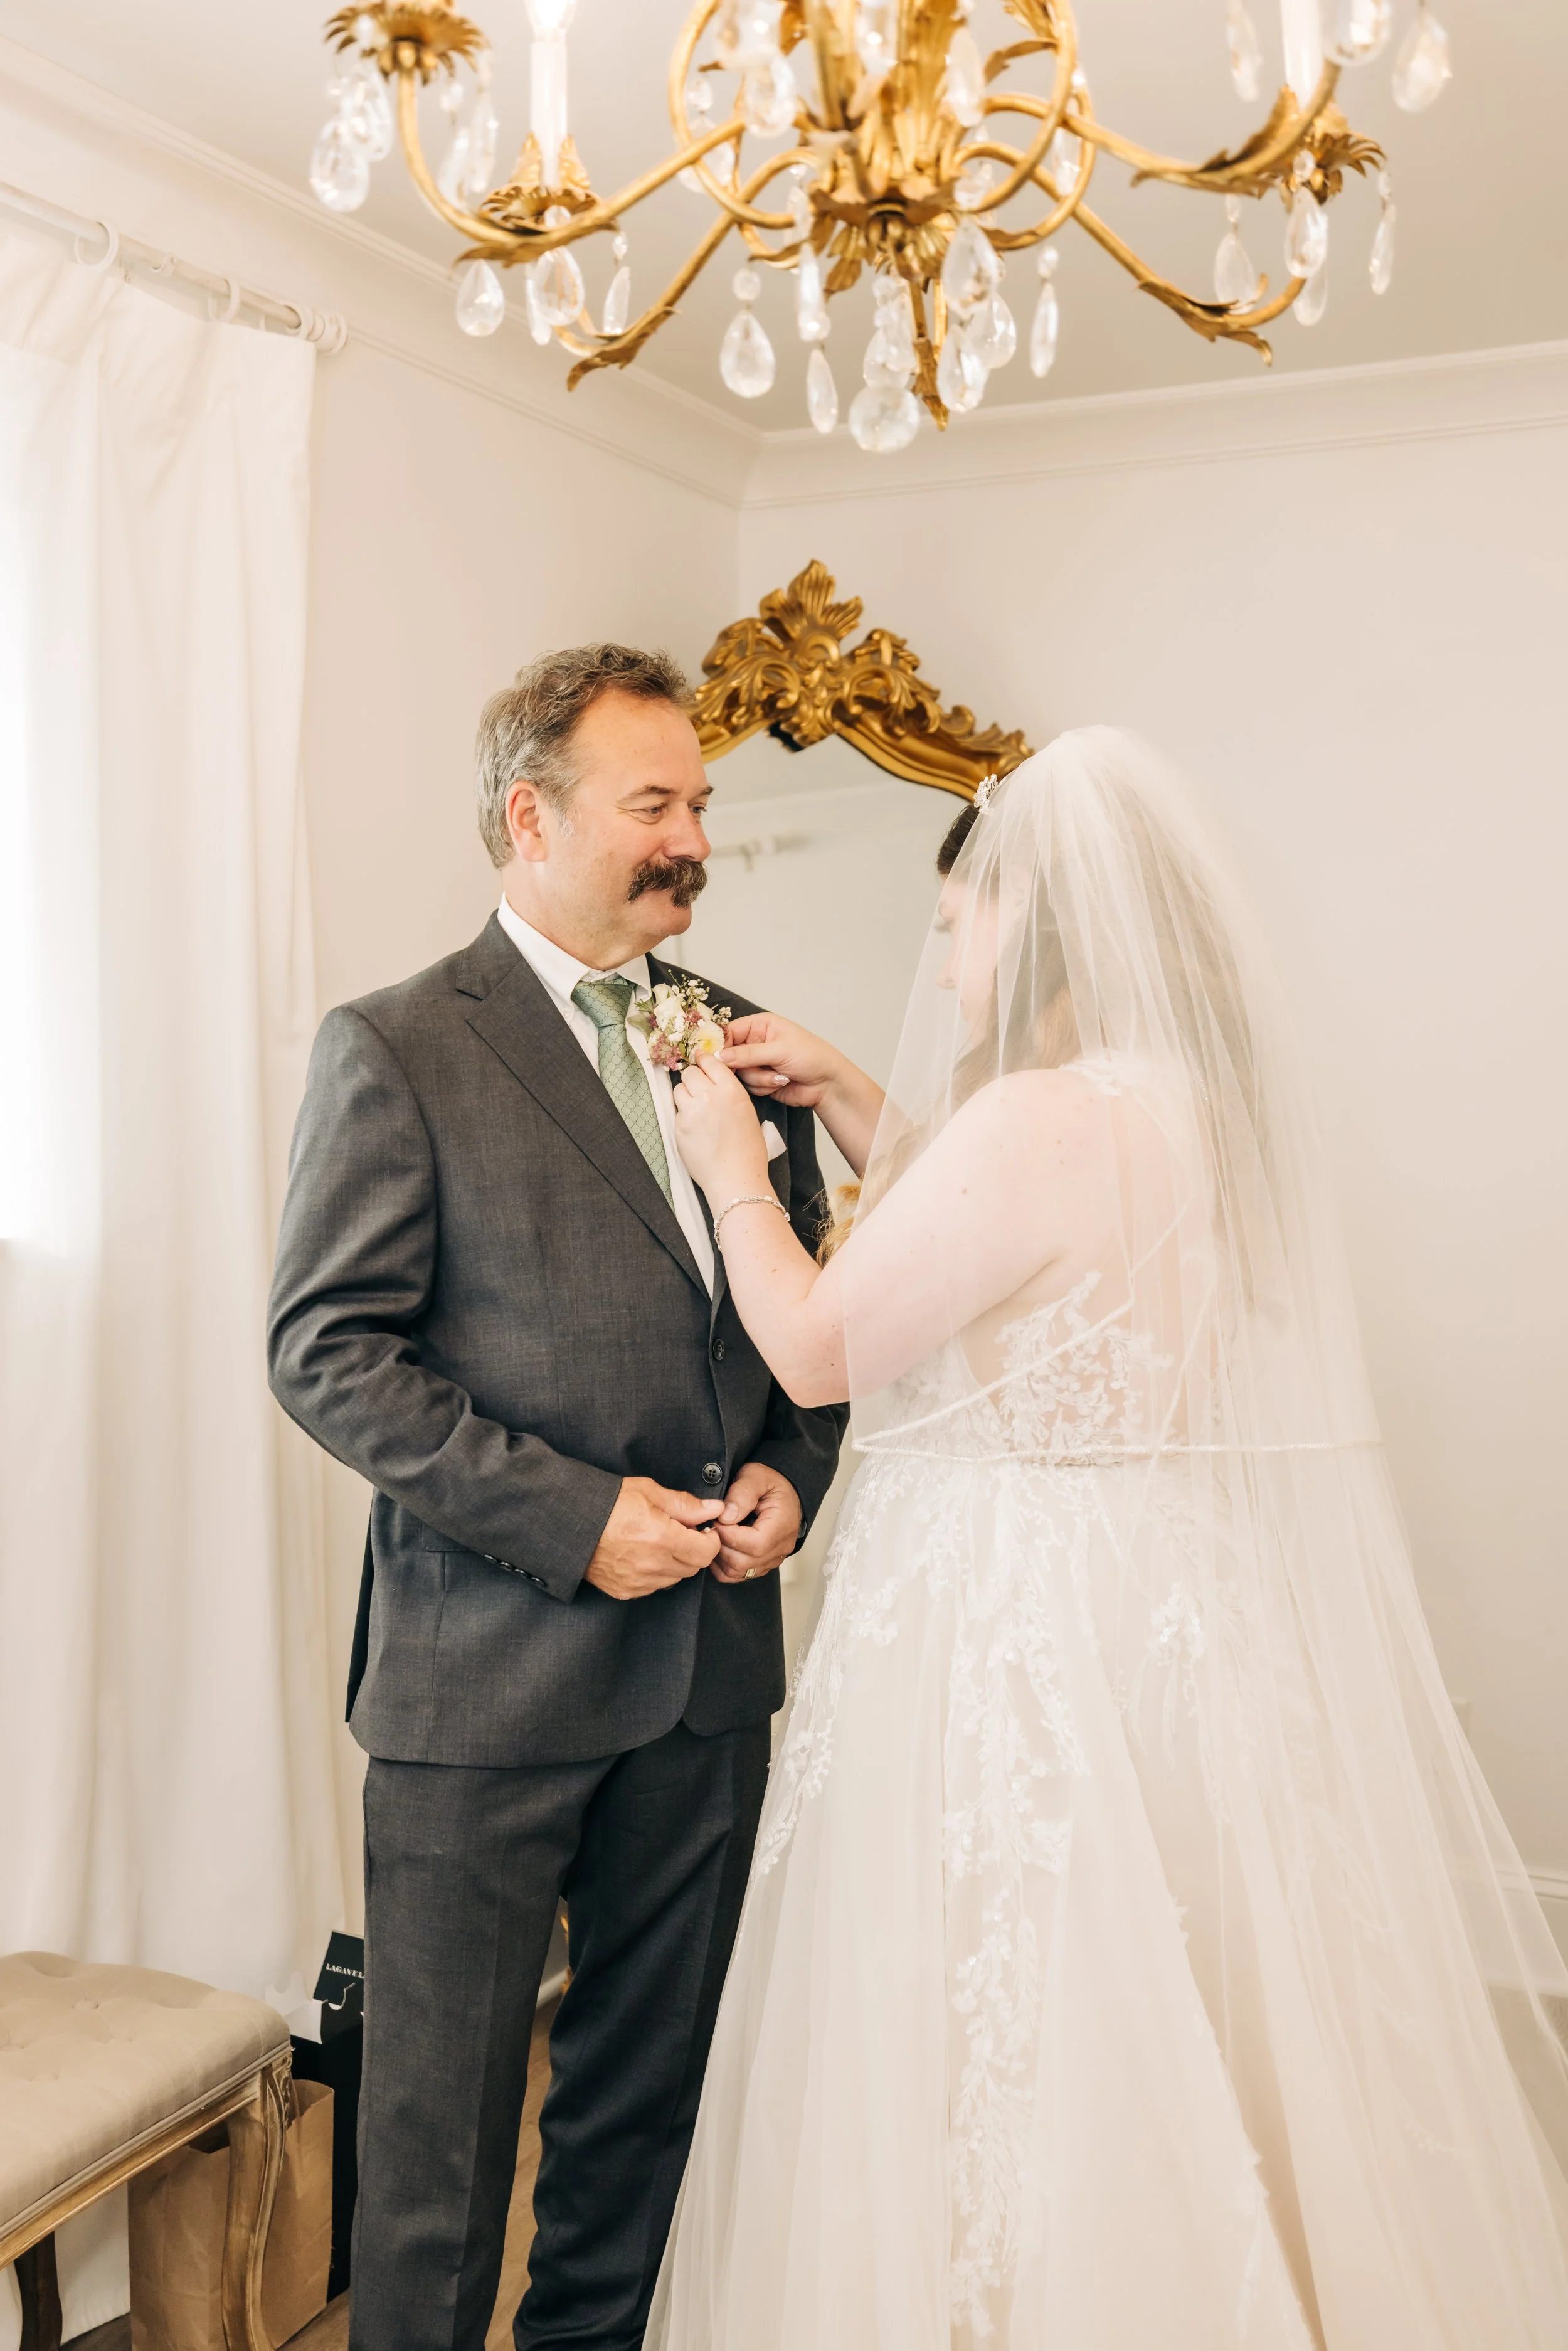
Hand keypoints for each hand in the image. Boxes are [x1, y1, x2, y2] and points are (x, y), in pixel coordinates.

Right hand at [583, 1475, 722, 1599]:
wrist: (570, 1523)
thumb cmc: (608, 1502)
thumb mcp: (649, 1492)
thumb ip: (686, 1505)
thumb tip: (715, 1509)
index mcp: (661, 1538)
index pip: (706, 1552)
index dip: (710, 1539)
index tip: (702, 1529)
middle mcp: (651, 1565)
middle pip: (693, 1567)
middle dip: (693, 1550)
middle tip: (680, 1532)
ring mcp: (637, 1582)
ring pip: (674, 1578)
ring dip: (675, 1562)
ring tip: (658, 1542)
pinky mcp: (625, 1591)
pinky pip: (653, 1586)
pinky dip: (656, 1573)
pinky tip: (643, 1555)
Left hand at [672, 1054, 769, 1195]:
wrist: (734, 1177)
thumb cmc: (748, 1150)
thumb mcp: (748, 1112)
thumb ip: (729, 1093)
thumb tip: (715, 1082)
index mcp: (731, 1090)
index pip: (710, 1062)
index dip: (704, 1060)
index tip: (700, 1060)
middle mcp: (709, 1096)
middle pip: (690, 1073)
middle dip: (693, 1078)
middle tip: (698, 1089)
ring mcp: (691, 1112)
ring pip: (679, 1089)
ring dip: (685, 1095)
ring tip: (696, 1109)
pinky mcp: (679, 1127)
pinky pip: (677, 1111)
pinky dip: (683, 1115)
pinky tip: (695, 1128)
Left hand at [710, 1460, 801, 1584]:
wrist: (781, 1492)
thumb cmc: (769, 1483)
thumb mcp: (755, 1476)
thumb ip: (742, 1493)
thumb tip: (726, 1517)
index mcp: (782, 1525)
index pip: (755, 1544)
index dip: (729, 1536)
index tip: (717, 1521)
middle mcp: (780, 1547)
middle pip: (744, 1562)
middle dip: (721, 1545)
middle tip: (713, 1526)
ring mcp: (771, 1559)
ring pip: (738, 1572)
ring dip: (720, 1556)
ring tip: (715, 1535)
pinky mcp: (761, 1565)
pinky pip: (737, 1575)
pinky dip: (722, 1565)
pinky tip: (719, 1546)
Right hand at [720, 1013, 842, 1107]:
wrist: (827, 1084)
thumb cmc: (811, 1057)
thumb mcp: (780, 1050)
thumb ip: (748, 1053)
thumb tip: (720, 1056)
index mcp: (760, 1026)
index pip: (730, 1031)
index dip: (722, 1045)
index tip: (720, 1058)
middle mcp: (756, 1043)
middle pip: (730, 1055)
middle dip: (744, 1066)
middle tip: (756, 1068)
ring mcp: (757, 1063)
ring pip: (739, 1074)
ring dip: (759, 1078)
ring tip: (780, 1075)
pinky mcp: (760, 1081)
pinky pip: (749, 1087)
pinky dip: (763, 1087)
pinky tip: (780, 1082)